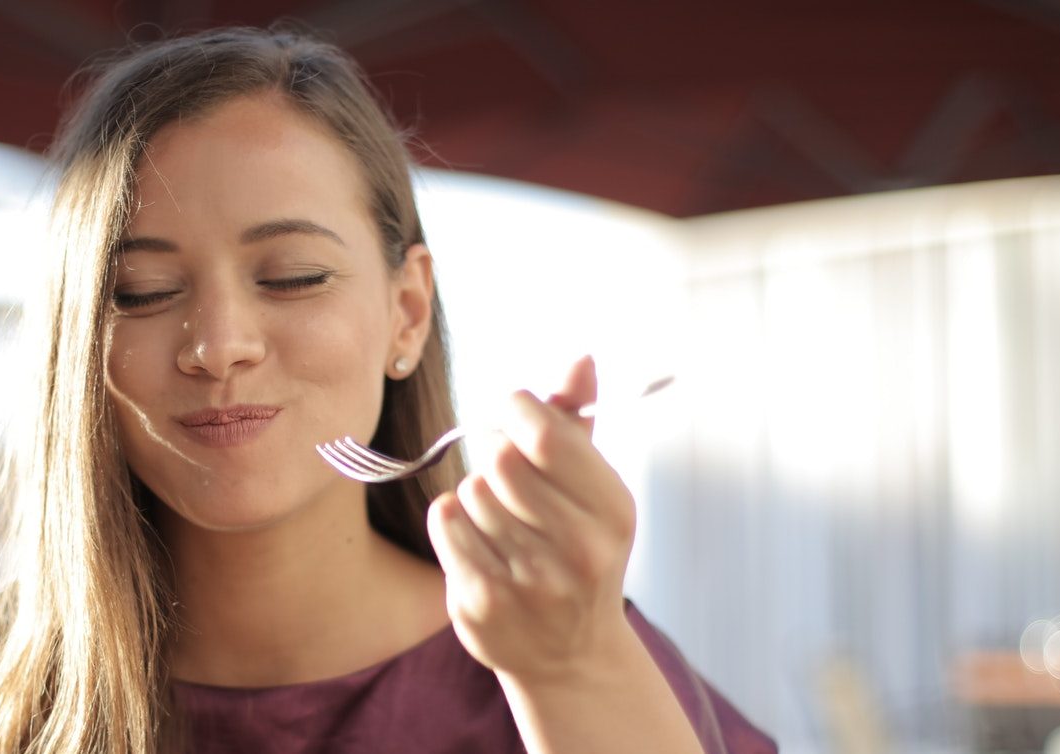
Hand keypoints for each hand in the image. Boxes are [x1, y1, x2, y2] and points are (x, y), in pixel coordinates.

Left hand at [427, 354, 639, 683]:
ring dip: (476, 493)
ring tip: (500, 519)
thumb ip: (578, 423)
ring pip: (470, 490)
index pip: (545, 434)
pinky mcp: (483, 603)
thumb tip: (580, 359)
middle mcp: (579, 549)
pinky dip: (453, 520)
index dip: (515, 409)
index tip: (511, 413)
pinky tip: (477, 540)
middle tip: (503, 468)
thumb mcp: (593, 490)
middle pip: (500, 459)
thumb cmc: (578, 550)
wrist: (570, 654)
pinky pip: (446, 522)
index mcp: (612, 510)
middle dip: (494, 452)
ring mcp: (530, 581)